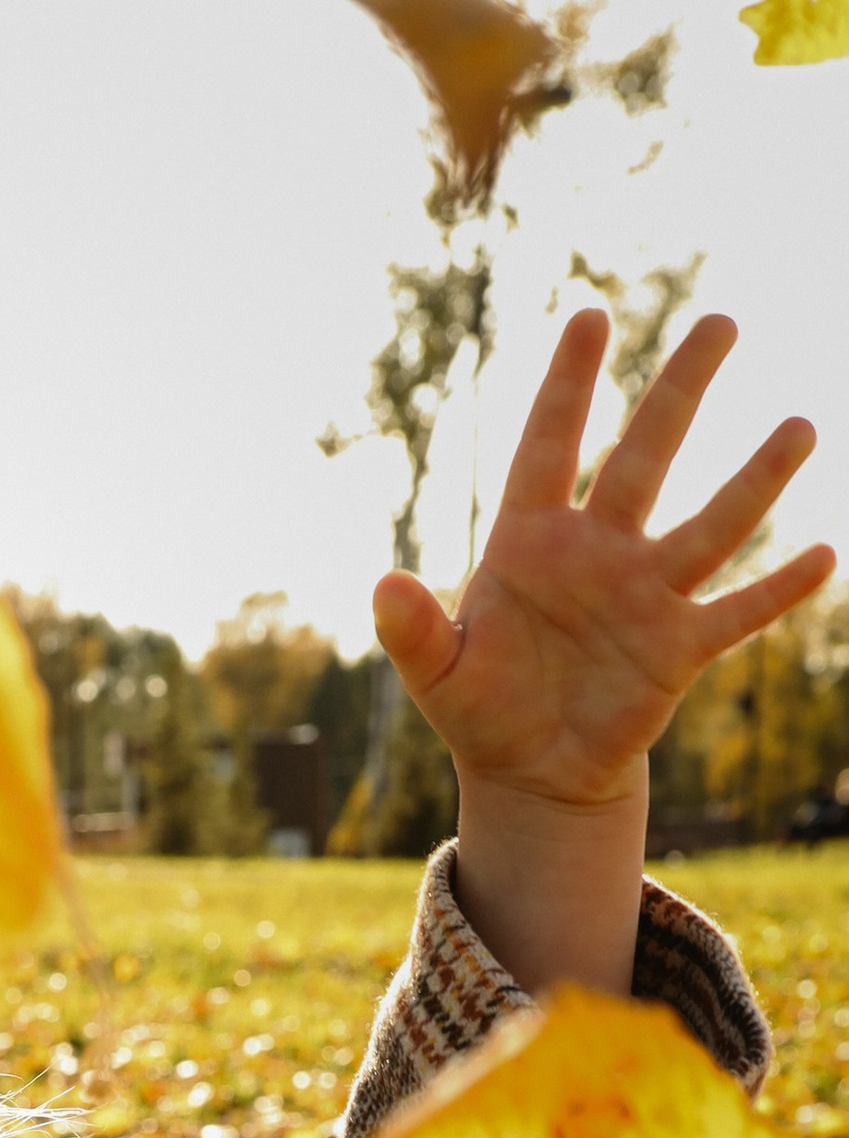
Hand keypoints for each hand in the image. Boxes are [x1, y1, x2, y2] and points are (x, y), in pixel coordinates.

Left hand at [375, 311, 831, 991]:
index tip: (591, 316)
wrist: (531, 770)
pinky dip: (776, 590)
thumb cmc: (482, 706)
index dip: (569, 387)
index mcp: (531, 542)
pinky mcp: (678, 650)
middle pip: (644, 457)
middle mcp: (597, 552)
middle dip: (679, 392)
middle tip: (722, 323)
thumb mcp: (435, 674)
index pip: (549, 447)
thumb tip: (382, 585)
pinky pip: (734, 613)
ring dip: (754, 481)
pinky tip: (823, 557)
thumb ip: (411, 630)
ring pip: (709, 525)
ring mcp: (644, 595)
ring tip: (799, 425)